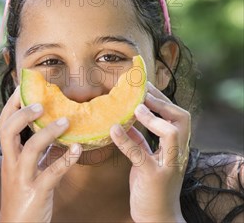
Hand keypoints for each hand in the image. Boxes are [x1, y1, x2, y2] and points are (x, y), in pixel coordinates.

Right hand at [0, 87, 81, 222]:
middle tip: (41, 102)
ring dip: (48, 132)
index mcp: (9, 156)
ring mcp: (22, 178)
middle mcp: (11, 164)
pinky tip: (78, 151)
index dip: (12, 104)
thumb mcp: (26, 172)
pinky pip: (50, 174)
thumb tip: (55, 133)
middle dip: (22, 113)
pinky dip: (65, 160)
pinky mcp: (36, 193)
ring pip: (30, 149)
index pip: (4, 123)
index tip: (24, 87)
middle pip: (7, 130)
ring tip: (66, 121)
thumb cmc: (24, 200)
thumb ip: (37, 154)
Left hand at [110, 83, 189, 222]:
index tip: (145, 87)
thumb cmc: (152, 187)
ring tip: (134, 108)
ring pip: (172, 134)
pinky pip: (140, 154)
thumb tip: (126, 121)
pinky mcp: (153, 176)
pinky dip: (126, 140)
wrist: (158, 218)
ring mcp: (167, 165)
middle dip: (162, 103)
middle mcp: (177, 154)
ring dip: (153, 117)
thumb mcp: (146, 160)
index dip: (163, 100)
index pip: (179, 116)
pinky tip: (113, 129)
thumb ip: (140, 140)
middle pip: (182, 119)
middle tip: (142, 94)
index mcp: (176, 147)